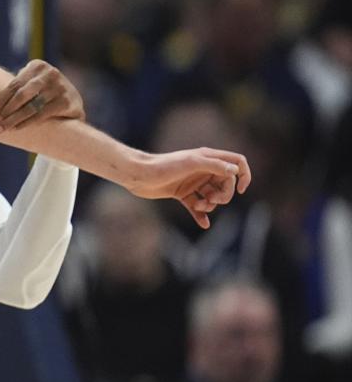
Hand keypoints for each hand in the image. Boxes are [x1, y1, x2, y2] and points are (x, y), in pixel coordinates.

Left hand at [0, 59, 86, 130]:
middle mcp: (51, 73)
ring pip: (31, 106)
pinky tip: (18, 128)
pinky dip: (28, 123)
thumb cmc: (43, 94)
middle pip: (21, 95)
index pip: (14, 84)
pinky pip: (42, 115)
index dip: (1, 99)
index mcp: (38, 66)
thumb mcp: (31, 84)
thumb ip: (16, 87)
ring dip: (14, 119)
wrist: (73, 104)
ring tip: (3, 128)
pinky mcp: (68, 102)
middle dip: (7, 110)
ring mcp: (60, 87)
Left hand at [127, 148, 251, 228]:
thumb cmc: (163, 165)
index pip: (237, 163)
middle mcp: (203, 169)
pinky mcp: (182, 194)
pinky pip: (198, 207)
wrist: (138, 175)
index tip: (241, 190)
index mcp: (208, 158)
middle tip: (211, 200)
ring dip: (210, 204)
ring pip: (213, 197)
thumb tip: (235, 170)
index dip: (244, 175)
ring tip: (197, 205)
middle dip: (223, 195)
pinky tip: (204, 223)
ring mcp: (193, 183)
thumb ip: (213, 165)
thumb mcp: (191, 163)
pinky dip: (201, 215)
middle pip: (226, 185)